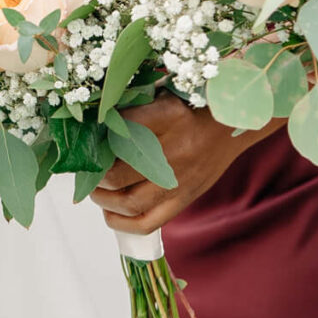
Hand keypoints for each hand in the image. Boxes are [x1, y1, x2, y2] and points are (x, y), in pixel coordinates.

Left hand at [90, 96, 266, 235]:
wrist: (231, 123)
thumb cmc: (189, 105)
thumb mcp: (162, 94)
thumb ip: (131, 107)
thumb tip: (91, 125)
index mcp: (167, 116)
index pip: (117, 131)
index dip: (96, 137)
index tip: (87, 140)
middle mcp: (174, 151)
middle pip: (118, 173)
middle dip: (94, 175)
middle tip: (87, 170)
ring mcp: (180, 180)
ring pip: (130, 202)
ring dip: (104, 199)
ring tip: (97, 190)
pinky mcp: (185, 198)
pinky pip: (148, 223)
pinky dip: (122, 223)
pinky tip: (110, 212)